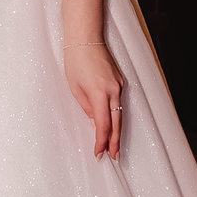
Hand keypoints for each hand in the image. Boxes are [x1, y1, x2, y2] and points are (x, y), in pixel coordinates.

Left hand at [64, 41, 124, 158]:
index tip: (99, 153)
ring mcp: (119, 85)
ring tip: (115, 147)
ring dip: (117, 131)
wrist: (86, 39)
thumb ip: (88, 108)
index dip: (102, 141)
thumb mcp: (76, 89)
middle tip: (114, 157)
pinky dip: (117, 116)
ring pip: (120, 113)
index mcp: (100, 93)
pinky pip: (119, 103)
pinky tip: (114, 126)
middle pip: (117, 122)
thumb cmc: (75, 62)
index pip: (104, 124)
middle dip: (114, 142)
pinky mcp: (120, 81)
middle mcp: (114, 90)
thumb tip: (97, 124)